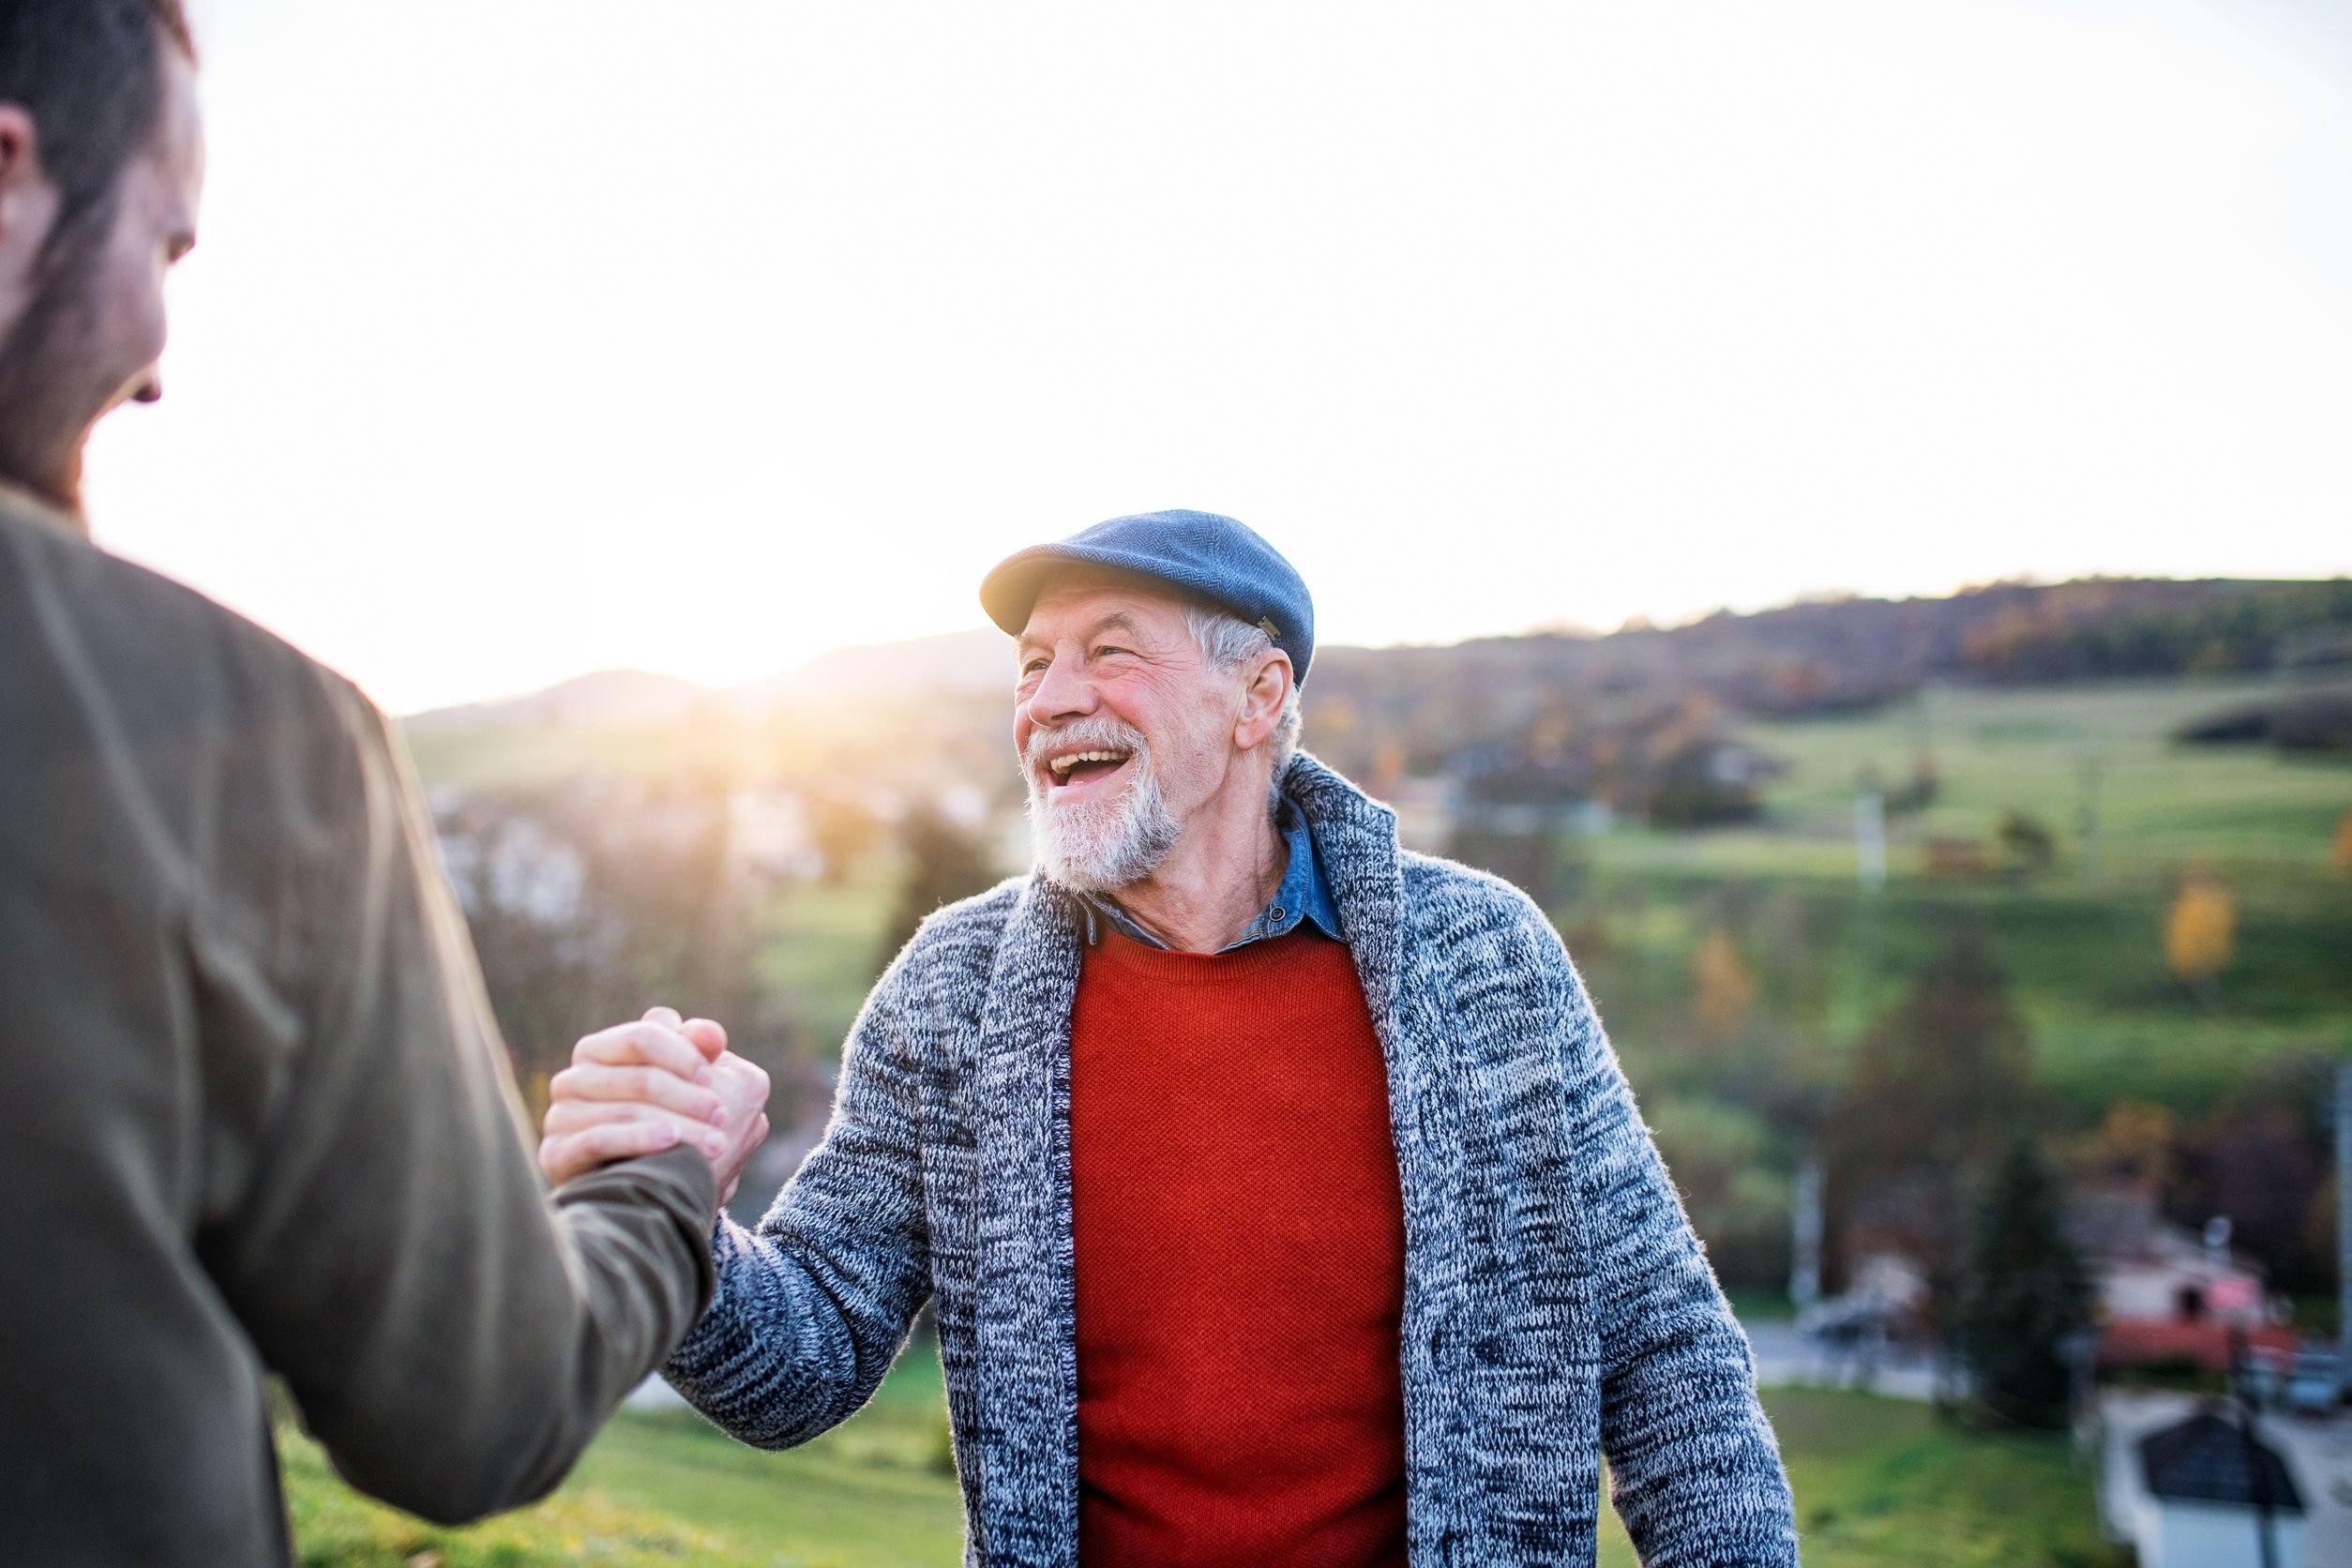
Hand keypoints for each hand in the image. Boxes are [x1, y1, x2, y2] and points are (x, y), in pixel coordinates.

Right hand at [539, 1007, 771, 1202]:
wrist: (644, 1189)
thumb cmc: (670, 1122)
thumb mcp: (690, 1083)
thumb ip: (700, 1050)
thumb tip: (711, 1034)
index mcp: (599, 1049)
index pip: (643, 1038)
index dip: (684, 1056)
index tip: (712, 1079)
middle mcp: (573, 1079)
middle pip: (641, 1078)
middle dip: (690, 1098)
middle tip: (722, 1117)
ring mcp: (561, 1116)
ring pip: (627, 1111)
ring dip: (680, 1126)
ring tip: (715, 1142)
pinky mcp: (557, 1153)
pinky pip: (599, 1140)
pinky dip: (639, 1139)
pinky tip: (672, 1143)